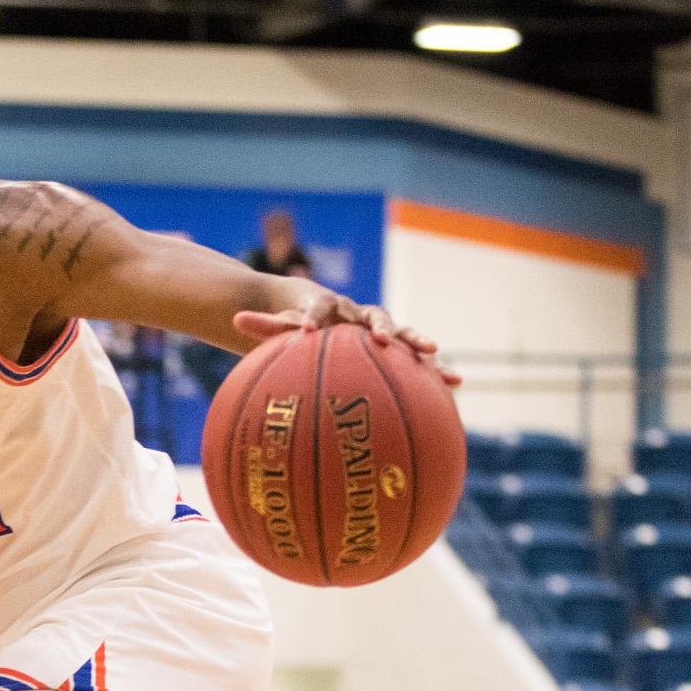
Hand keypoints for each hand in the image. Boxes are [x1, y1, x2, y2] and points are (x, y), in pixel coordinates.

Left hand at [233, 294, 459, 386]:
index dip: (313, 316)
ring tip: (433, 354)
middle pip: (374, 316)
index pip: (321, 307)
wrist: (334, 319)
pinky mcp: (397, 352)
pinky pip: (417, 362)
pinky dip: (435, 370)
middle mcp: (361, 316)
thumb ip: (263, 325)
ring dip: (416, 342)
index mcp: (332, 308)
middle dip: (378, 326)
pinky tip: (455, 384)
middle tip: (379, 337)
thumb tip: (235, 318)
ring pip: (402, 335)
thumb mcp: (281, 328)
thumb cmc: (303, 327)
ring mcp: (383, 332)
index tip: (306, 329)